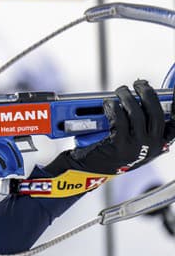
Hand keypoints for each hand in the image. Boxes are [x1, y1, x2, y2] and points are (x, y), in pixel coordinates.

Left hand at [45, 80, 174, 176]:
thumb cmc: (110, 154)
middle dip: (148, 94)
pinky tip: (108, 103)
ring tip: (121, 91)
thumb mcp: (133, 143)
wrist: (89, 171)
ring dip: (127, 97)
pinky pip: (119, 119)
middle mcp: (151, 146)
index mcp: (159, 145)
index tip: (170, 94)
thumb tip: (141, 99)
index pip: (174, 125)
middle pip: (156, 113)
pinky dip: (113, 107)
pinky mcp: (119, 145)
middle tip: (138, 84)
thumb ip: (141, 127)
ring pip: (136, 113)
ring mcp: (136, 146)